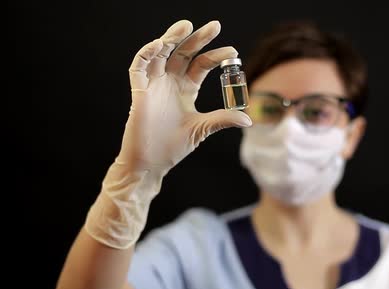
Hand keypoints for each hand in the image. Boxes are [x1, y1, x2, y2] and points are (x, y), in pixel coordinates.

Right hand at [85, 20, 250, 248]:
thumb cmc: (173, 147)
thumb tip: (249, 120)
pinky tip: (161, 44)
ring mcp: (154, 85)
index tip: (233, 52)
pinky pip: (140, 67)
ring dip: (171, 38)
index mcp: (185, 89)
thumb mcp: (203, 129)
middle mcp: (170, 83)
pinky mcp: (139, 92)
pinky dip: (148, 53)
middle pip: (183, 52)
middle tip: (214, 26)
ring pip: (160, 53)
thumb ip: (222, 120)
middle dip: (197, 38)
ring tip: (186, 26)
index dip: (215, 56)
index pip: (201, 65)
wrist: (152, 163)